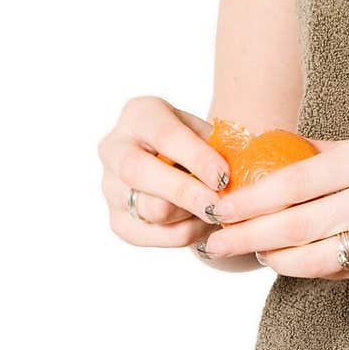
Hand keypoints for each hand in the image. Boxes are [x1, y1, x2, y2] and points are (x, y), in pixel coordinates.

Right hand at [98, 95, 229, 248]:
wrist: (177, 164)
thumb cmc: (196, 143)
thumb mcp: (207, 133)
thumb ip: (217, 148)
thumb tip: (238, 172)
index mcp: (139, 114)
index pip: (164, 136)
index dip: (195, 157)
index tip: (223, 176)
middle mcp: (114, 148)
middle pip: (138, 172)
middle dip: (184, 191)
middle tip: (218, 204)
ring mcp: (110, 187)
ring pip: (148, 208)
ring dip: (189, 213)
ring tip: (216, 209)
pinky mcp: (118, 221)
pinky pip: (154, 235)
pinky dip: (184, 232)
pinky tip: (202, 222)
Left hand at [196, 125, 348, 277]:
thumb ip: (341, 151)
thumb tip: (286, 154)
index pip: (295, 180)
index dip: (250, 198)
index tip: (219, 205)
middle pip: (295, 224)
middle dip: (246, 235)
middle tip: (212, 242)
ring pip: (316, 257)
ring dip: (275, 259)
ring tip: (247, 254)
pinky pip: (347, 271)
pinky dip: (314, 270)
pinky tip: (293, 264)